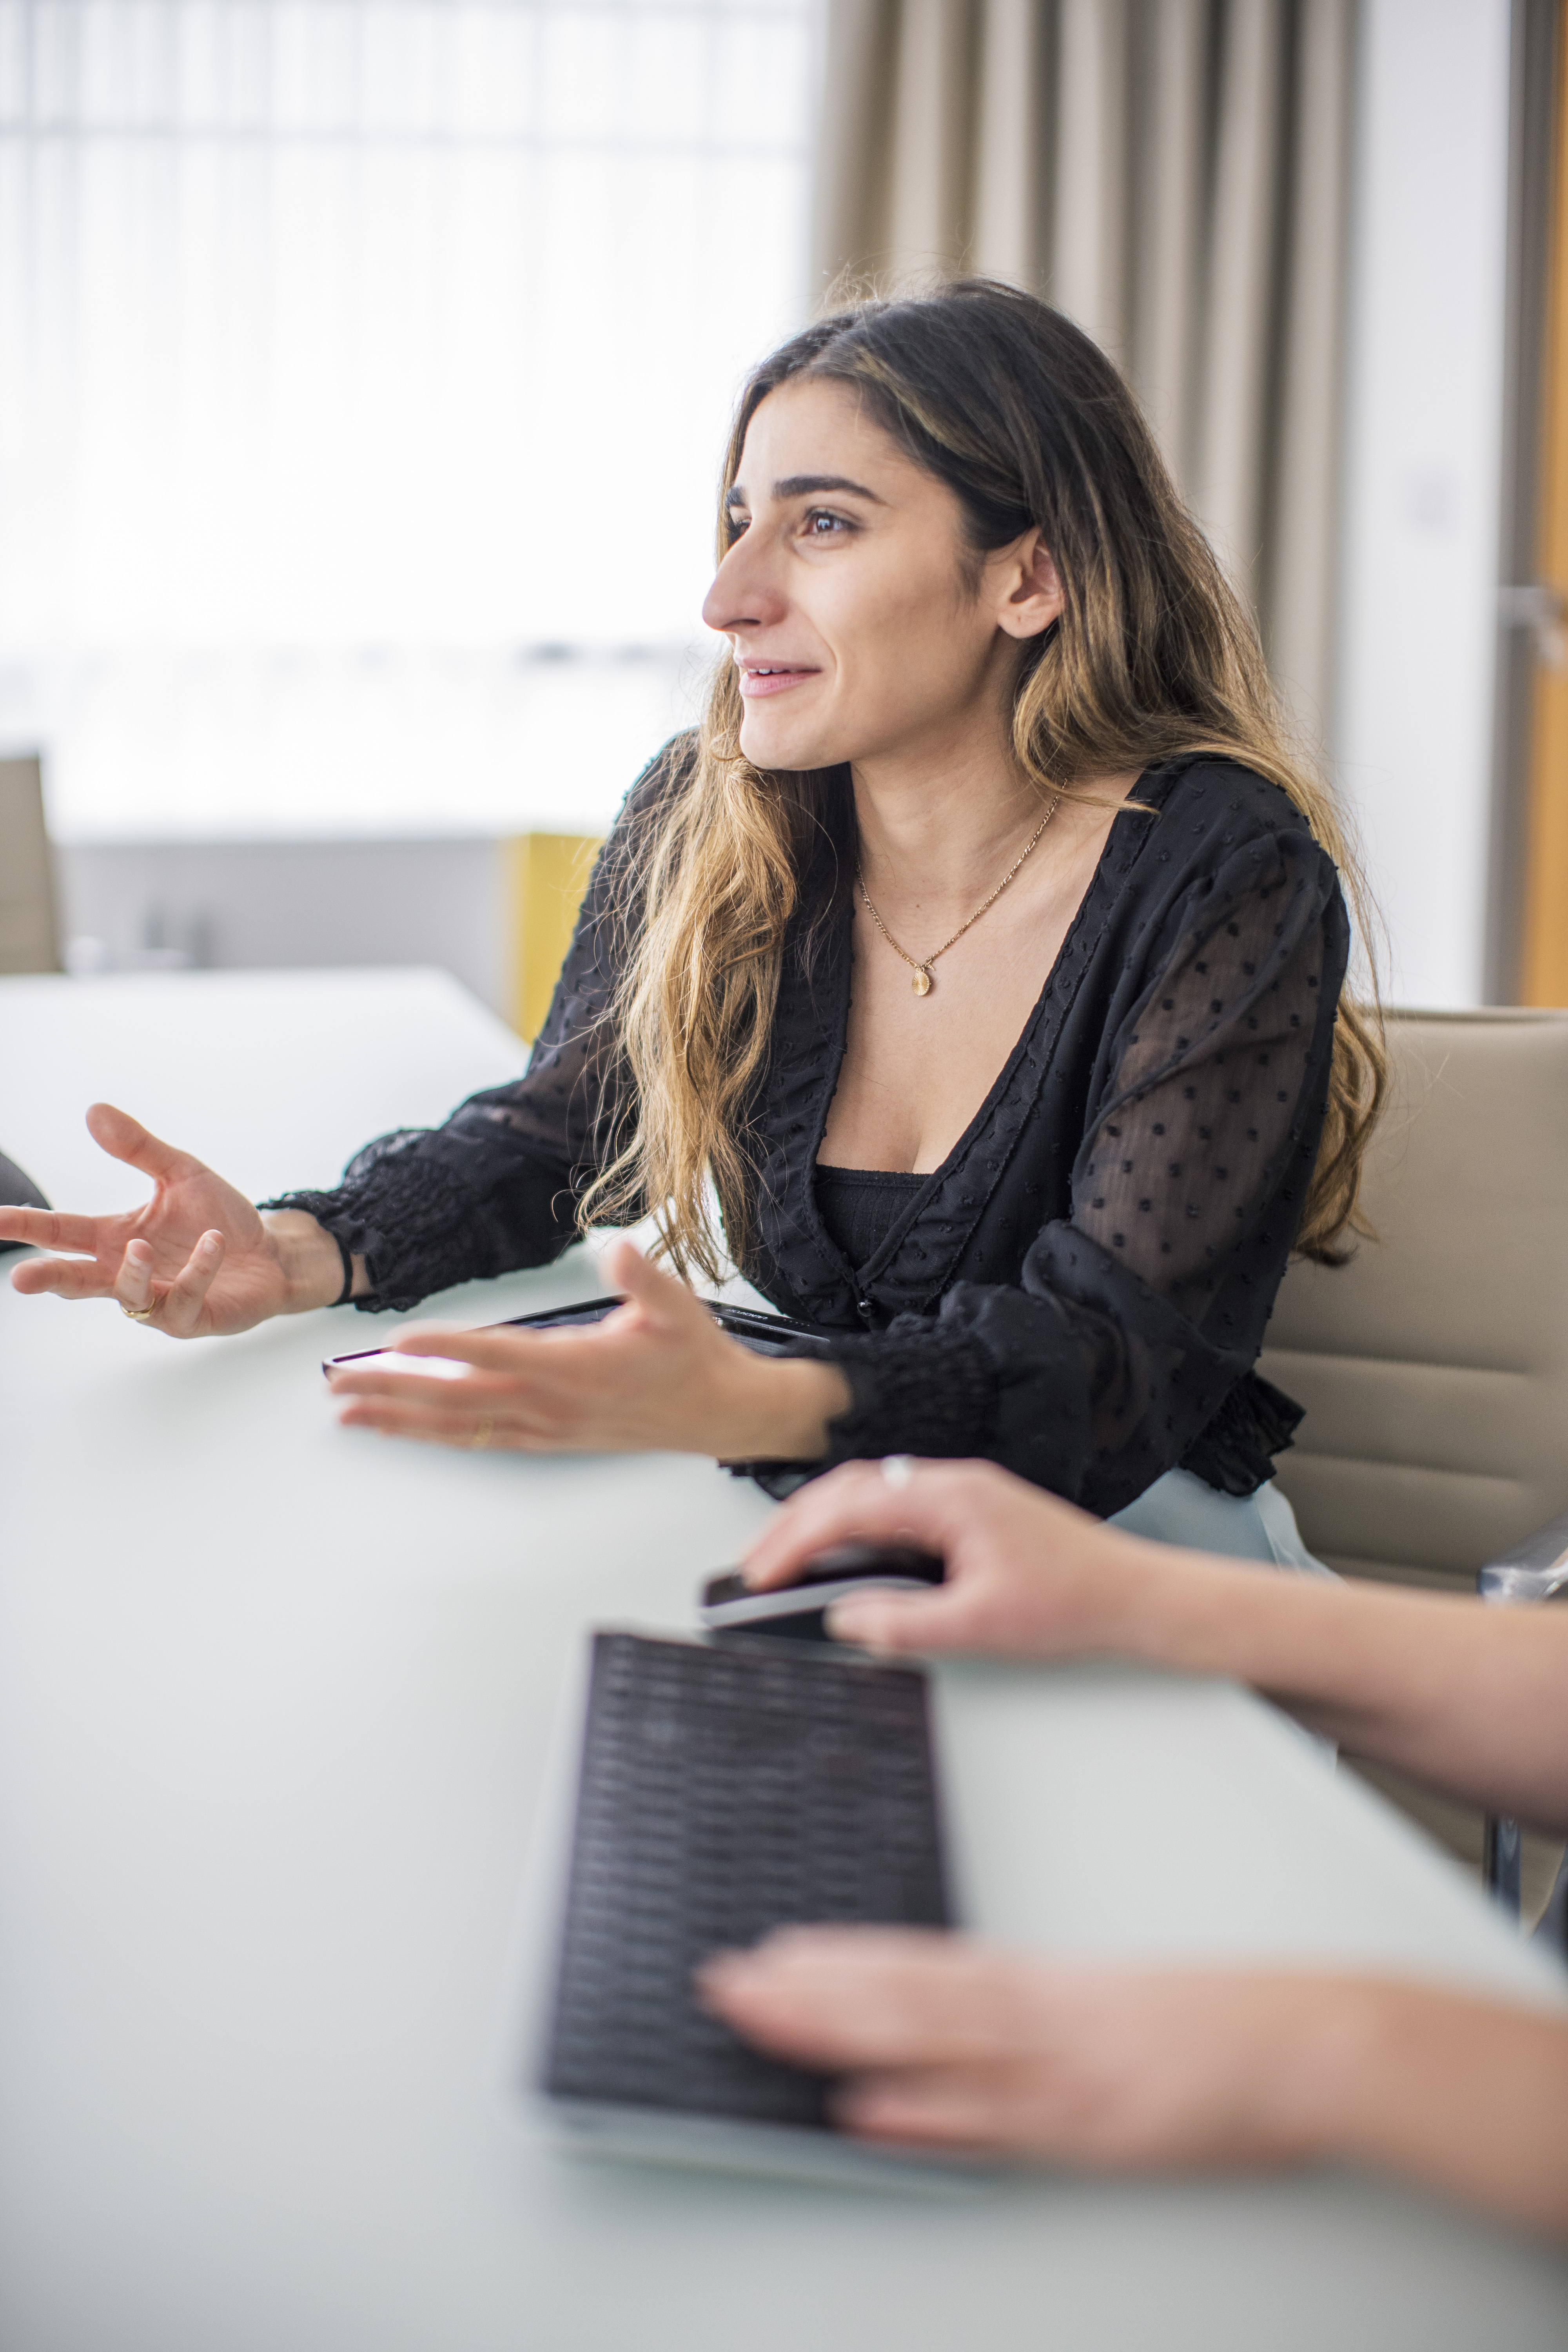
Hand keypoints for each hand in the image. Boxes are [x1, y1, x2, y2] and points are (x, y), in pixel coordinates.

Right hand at [0, 1102, 344, 1335]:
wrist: (271, 1253)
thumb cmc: (220, 1218)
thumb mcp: (181, 1173)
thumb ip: (139, 1148)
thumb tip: (95, 1111)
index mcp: (116, 1237)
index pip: (62, 1232)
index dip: (26, 1227)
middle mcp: (130, 1271)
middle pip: (79, 1279)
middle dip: (50, 1278)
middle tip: (21, 1278)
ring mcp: (160, 1300)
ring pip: (130, 1295)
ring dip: (133, 1272)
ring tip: (140, 1246)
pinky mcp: (194, 1317)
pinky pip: (186, 1298)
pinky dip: (198, 1269)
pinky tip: (213, 1243)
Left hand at [327, 1238, 849, 1458]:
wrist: (717, 1412)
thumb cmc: (691, 1356)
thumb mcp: (678, 1306)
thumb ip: (643, 1279)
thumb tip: (617, 1250)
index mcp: (576, 1367)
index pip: (497, 1354)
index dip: (446, 1347)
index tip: (397, 1343)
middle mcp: (551, 1404)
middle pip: (457, 1398)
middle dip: (393, 1390)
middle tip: (339, 1384)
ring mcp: (545, 1427)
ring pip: (459, 1426)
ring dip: (400, 1420)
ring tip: (349, 1414)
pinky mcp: (546, 1438)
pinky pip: (479, 1438)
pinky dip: (435, 1435)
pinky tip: (404, 1431)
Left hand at [699, 1928, 1346, 2169]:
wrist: (1312, 2042)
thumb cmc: (1214, 2026)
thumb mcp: (1111, 2007)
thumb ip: (1028, 2018)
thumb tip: (945, 2041)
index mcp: (1043, 1987)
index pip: (916, 1967)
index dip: (837, 1963)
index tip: (768, 1953)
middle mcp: (1038, 2019)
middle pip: (899, 2000)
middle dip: (805, 1994)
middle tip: (724, 1980)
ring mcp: (1060, 2072)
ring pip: (926, 2044)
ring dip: (837, 2033)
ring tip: (761, 2017)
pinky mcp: (1091, 2127)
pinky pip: (990, 2123)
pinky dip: (925, 2117)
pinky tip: (864, 2112)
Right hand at [740, 1457, 1146, 1660]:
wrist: (1135, 1598)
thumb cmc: (1076, 1601)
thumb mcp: (982, 1625)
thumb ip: (906, 1624)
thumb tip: (847, 1620)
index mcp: (950, 1497)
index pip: (850, 1507)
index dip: (795, 1540)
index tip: (760, 1573)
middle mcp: (953, 1484)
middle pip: (851, 1489)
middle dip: (794, 1526)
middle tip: (756, 1567)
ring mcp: (962, 1495)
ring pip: (870, 1493)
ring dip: (823, 1523)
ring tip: (786, 1561)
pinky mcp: (970, 1513)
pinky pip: (895, 1507)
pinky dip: (855, 1528)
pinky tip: (844, 1557)